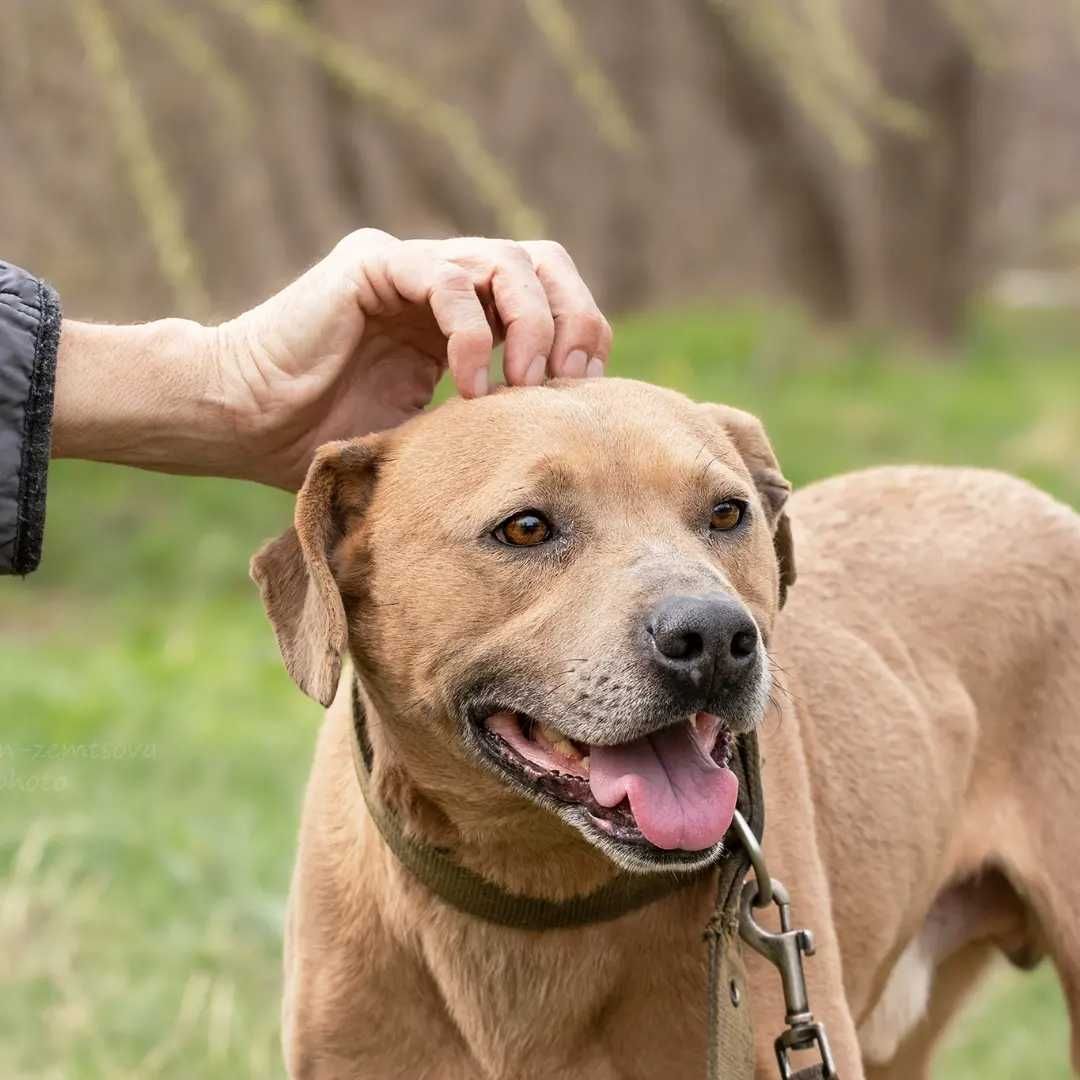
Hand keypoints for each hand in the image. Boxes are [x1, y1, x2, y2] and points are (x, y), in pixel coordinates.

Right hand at [214, 230, 612, 488]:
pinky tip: (469, 385)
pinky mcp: (374, 265)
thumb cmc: (328, 439)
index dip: (580, 335)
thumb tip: (554, 456)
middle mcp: (442, 281)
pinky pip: (449, 279)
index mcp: (462, 316)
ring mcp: (409, 267)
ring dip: (532, 325)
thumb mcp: (430, 436)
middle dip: (574, 319)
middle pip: (543, 264)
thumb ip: (484, 424)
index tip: (584, 396)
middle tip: (571, 382)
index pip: (549, 297)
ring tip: (525, 386)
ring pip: (507, 261)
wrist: (244, 424)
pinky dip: (473, 332)